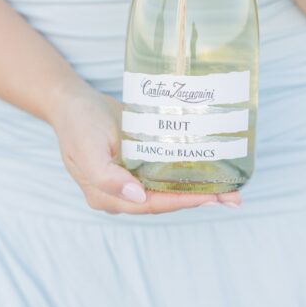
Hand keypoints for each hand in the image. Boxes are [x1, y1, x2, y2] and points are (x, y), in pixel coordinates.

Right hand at [50, 84, 241, 214]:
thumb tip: (137, 196)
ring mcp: (129, 181)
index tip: (210, 197)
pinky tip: (209, 174)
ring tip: (230, 190)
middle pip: (164, 202)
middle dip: (198, 200)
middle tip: (233, 197)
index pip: (151, 204)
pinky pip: (164, 177)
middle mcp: (120, 195)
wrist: (72, 102)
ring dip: (198, 191)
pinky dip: (186, 177)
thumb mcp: (87, 147)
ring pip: (167, 192)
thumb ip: (106, 176)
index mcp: (105, 196)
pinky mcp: (137, 166)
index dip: (181, 202)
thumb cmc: (78, 123)